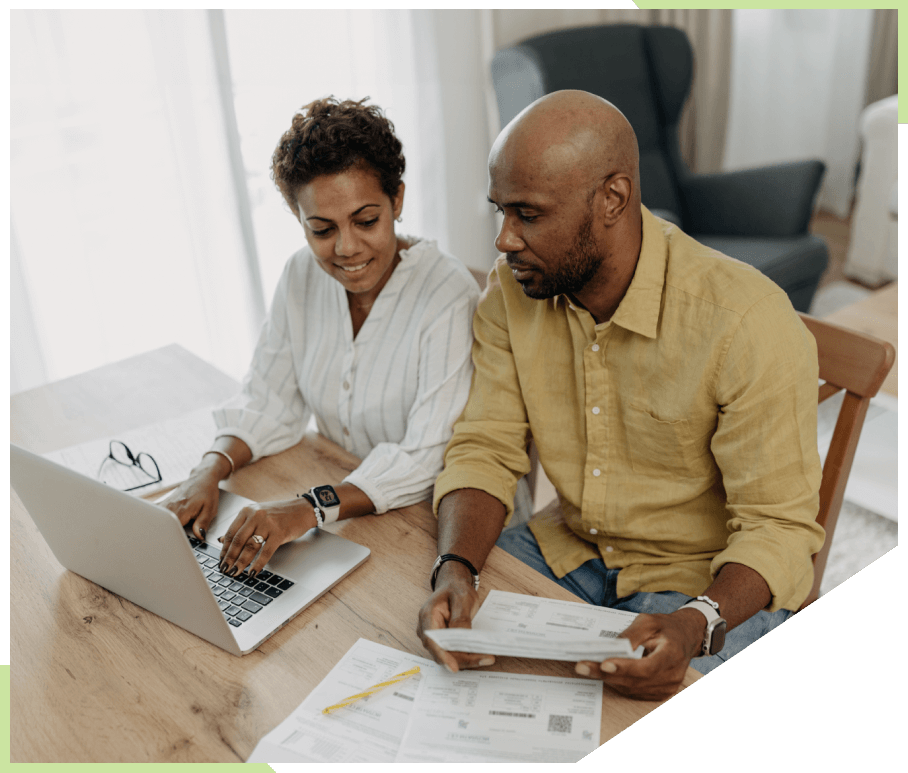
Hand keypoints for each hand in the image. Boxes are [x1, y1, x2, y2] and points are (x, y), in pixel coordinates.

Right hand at [161, 467, 221, 541]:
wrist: (202, 478)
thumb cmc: (207, 492)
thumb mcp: (210, 509)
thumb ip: (202, 524)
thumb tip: (199, 537)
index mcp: (182, 510)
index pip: (171, 529)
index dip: (171, 539)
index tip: (171, 547)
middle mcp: (170, 506)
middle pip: (160, 526)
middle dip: (162, 536)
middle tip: (163, 546)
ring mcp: (165, 504)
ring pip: (155, 520)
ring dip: (157, 529)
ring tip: (156, 538)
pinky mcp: (163, 503)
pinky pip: (154, 513)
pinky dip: (154, 520)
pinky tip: (152, 526)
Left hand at [217, 498, 316, 576]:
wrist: (302, 509)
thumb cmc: (280, 514)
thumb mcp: (257, 516)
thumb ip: (241, 527)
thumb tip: (221, 541)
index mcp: (248, 511)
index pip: (231, 532)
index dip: (224, 549)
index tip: (221, 560)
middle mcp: (256, 515)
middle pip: (238, 540)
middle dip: (230, 557)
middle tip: (225, 569)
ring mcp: (268, 523)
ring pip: (250, 546)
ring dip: (241, 562)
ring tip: (235, 572)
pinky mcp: (279, 532)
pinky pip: (266, 551)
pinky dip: (258, 564)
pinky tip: (253, 571)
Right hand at [416, 562, 493, 671]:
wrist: (453, 586)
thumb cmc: (455, 589)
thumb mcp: (462, 598)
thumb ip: (461, 618)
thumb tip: (462, 639)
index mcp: (428, 616)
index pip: (431, 641)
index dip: (442, 656)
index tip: (454, 667)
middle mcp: (426, 630)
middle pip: (441, 652)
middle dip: (462, 659)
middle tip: (486, 658)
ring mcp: (433, 638)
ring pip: (447, 656)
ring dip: (466, 659)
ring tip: (487, 657)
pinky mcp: (442, 642)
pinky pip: (452, 653)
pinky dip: (466, 655)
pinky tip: (480, 654)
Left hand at [574, 609, 704, 700]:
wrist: (685, 637)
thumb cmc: (666, 627)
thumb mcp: (649, 622)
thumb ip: (632, 634)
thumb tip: (613, 647)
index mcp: (672, 654)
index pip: (647, 667)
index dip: (625, 668)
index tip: (604, 663)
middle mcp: (672, 676)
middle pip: (635, 680)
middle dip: (606, 674)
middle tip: (582, 666)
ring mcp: (667, 687)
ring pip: (632, 689)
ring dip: (608, 680)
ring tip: (587, 668)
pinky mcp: (660, 692)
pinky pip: (635, 692)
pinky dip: (618, 683)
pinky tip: (604, 674)